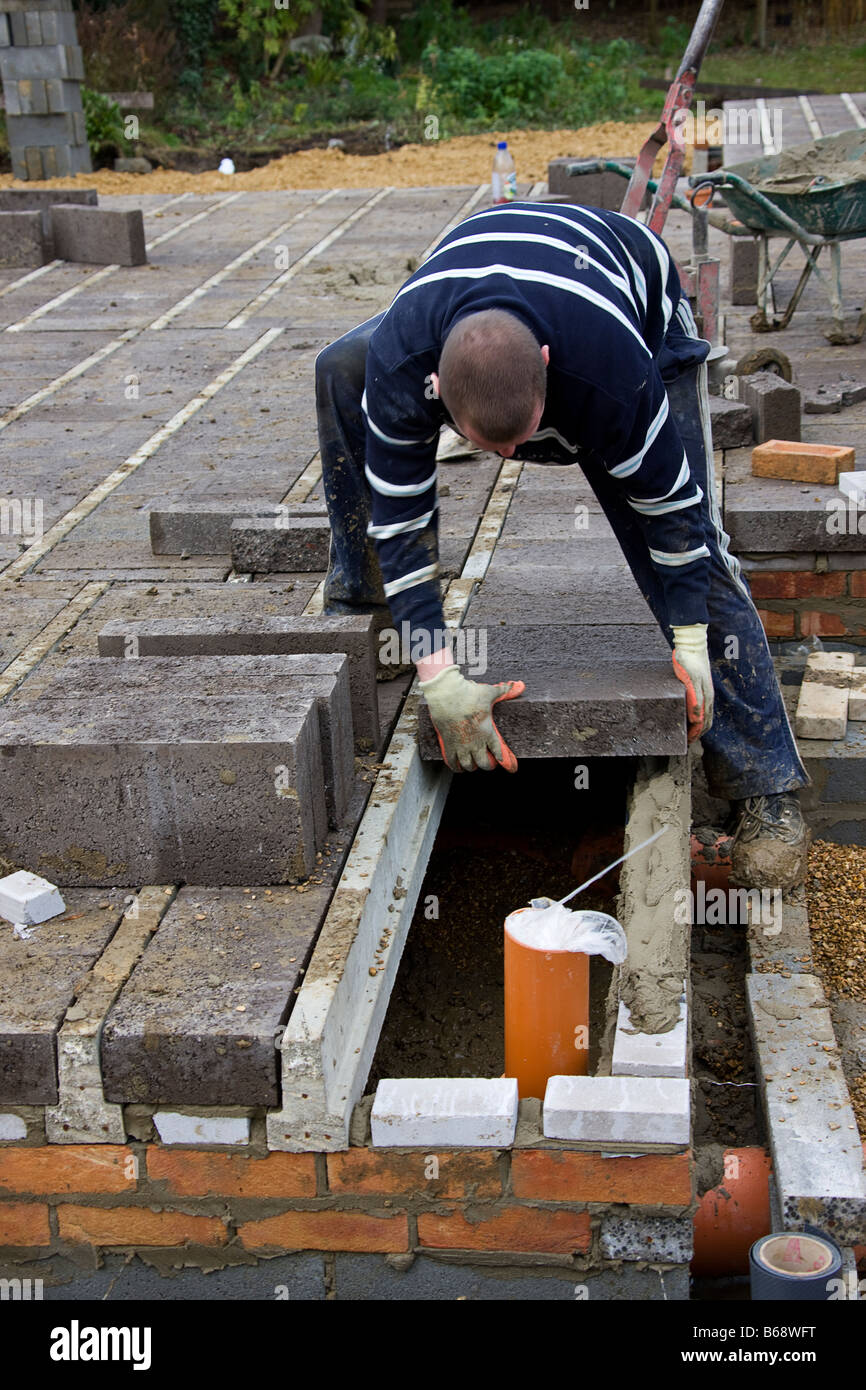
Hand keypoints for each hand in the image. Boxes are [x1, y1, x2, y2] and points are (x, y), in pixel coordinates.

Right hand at [419, 664, 524, 771]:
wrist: (446, 694)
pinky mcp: (448, 744)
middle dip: (487, 765)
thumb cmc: (469, 693)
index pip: (499, 753)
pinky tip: (458, 766)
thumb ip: (505, 691)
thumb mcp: (489, 692)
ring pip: (468, 765)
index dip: (503, 760)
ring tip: (473, 764)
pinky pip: (452, 762)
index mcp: (487, 732)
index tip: (506, 763)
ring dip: (472, 766)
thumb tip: (520, 685)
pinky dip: (456, 767)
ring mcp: (461, 745)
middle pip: (484, 764)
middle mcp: (475, 742)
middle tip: (488, 762)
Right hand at [671, 623, 712, 741]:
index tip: (692, 740)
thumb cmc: (692, 664)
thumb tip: (689, 708)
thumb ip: (692, 695)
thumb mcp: (694, 682)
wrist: (692, 647)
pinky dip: (696, 713)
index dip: (700, 732)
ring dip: (698, 728)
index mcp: (707, 696)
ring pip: (704, 714)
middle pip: (707, 721)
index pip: (707, 720)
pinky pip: (698, 701)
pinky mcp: (695, 683)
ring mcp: (702, 689)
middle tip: (689, 743)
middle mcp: (707, 695)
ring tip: (689, 737)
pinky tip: (692, 719)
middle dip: (698, 734)